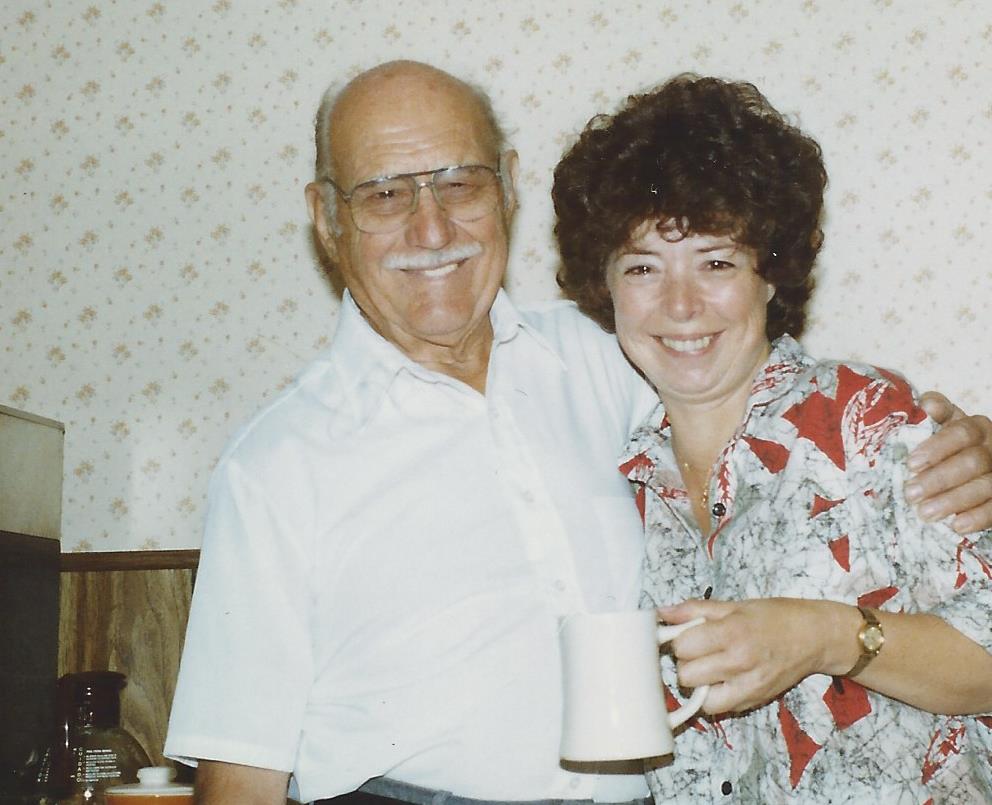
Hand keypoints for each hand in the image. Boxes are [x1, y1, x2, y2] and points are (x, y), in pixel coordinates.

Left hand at [659, 598, 850, 714]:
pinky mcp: (755, 701)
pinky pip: (720, 708)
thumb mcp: (734, 605)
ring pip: (700, 699)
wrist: (815, 637)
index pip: (683, 647)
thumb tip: (662, 613)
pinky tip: (723, 680)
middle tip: (699, 651)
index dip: (680, 640)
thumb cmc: (775, 617)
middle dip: (686, 662)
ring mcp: (748, 686)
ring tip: (710, 667)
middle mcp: (739, 662)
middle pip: (686, 675)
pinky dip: (715, 697)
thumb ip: (694, 610)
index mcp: (731, 632)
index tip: (687, 635)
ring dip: (699, 684)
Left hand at [908, 392, 991, 532]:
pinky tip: (957, 526)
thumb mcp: (942, 427)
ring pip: (985, 486)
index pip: (962, 432)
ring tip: (925, 513)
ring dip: (953, 501)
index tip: (911, 463)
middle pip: (973, 462)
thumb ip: (935, 415)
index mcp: (977, 427)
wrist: (976, 466)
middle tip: (910, 493)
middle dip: (939, 479)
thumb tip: (927, 404)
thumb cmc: (949, 446)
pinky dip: (978, 517)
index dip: (938, 447)